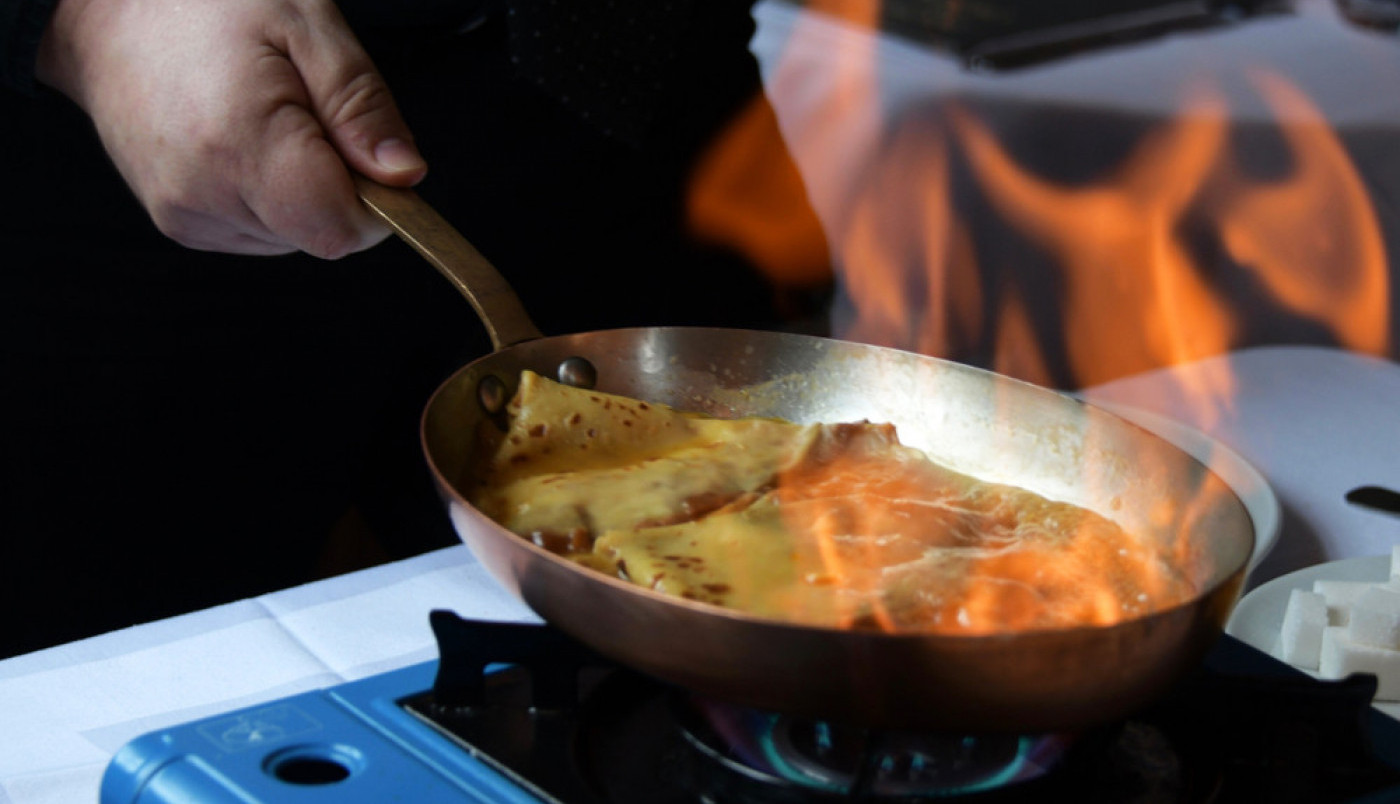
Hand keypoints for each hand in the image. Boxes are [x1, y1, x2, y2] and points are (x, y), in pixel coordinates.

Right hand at [35, 0, 425, 257]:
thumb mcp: (308, 27)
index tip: (363, 146)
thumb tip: (405, 177)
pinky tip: (243, 142)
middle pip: (322, 233)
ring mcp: (186, 216)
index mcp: (240, 145)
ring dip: (303, 189)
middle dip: (338, 184)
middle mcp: (203, 196)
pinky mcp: (180, 224)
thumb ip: (362, 106)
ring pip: (294, 236)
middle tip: (304, 113)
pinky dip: (271, 195)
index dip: (377, 199)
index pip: (341, 229)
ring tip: (266, 119)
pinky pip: (261, 231)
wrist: (108, 14)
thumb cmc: (207, 6)